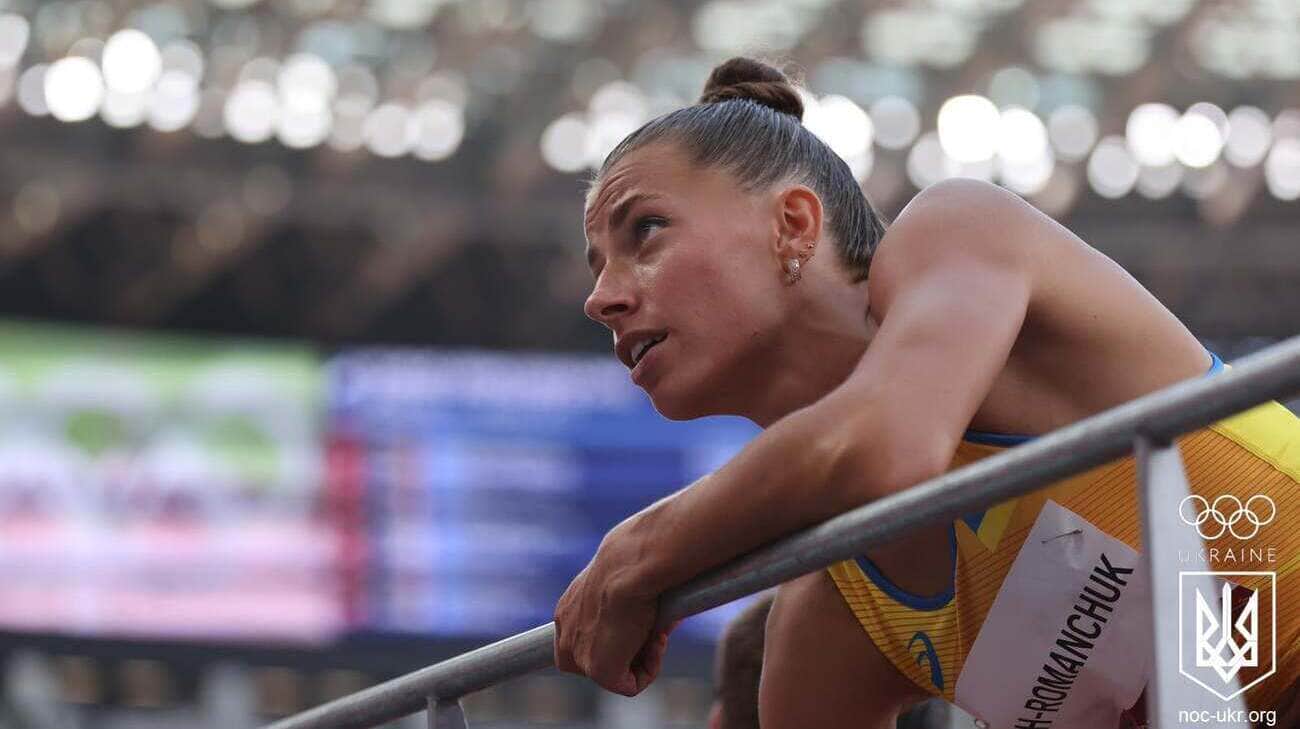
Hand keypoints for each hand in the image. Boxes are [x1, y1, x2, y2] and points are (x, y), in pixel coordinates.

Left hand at [553, 522, 677, 695]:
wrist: (632, 563)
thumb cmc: (635, 558)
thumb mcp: (625, 577)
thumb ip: (629, 599)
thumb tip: (657, 612)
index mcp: (569, 608)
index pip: (588, 635)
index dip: (620, 633)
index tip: (641, 617)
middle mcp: (567, 632)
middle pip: (600, 658)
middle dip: (629, 650)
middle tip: (651, 627)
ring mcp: (580, 655)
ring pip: (615, 673)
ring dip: (641, 657)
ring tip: (656, 630)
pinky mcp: (600, 671)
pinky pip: (630, 685)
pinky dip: (650, 669)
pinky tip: (657, 640)